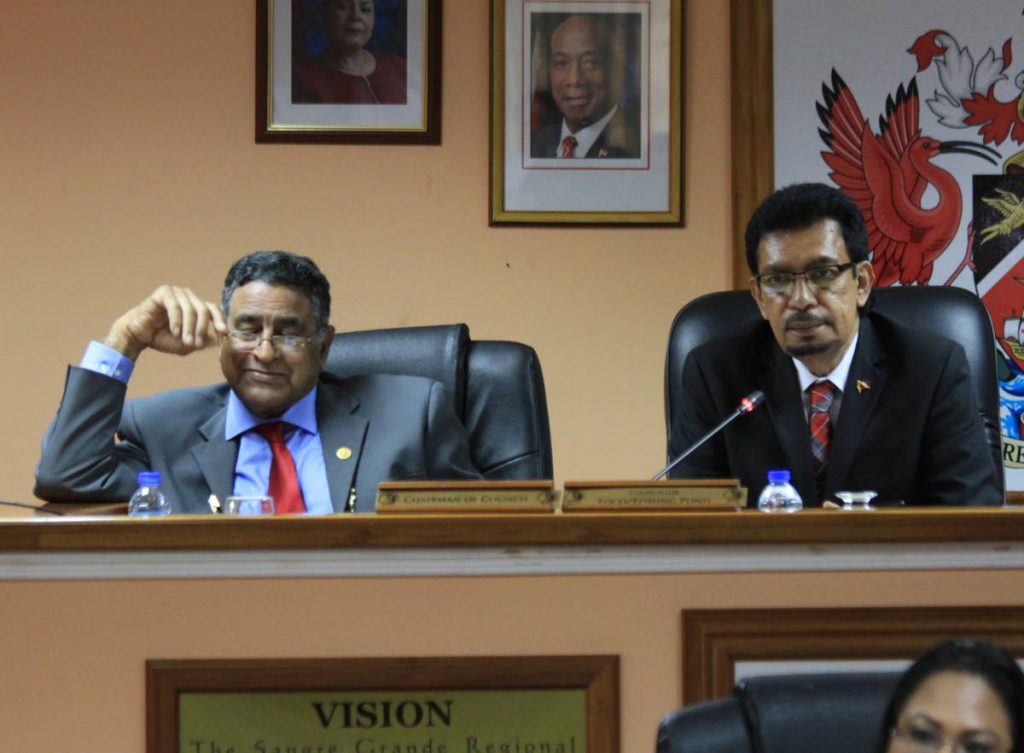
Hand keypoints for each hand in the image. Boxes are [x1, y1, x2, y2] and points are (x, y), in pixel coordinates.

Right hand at [104, 285, 227, 359]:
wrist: (138, 336)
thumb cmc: (162, 338)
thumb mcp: (187, 344)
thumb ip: (203, 341)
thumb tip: (221, 339)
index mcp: (196, 306)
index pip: (213, 308)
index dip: (219, 319)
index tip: (223, 331)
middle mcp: (188, 297)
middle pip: (204, 309)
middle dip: (201, 329)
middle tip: (196, 344)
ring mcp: (176, 293)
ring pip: (191, 309)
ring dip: (189, 328)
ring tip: (185, 341)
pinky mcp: (163, 292)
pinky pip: (175, 306)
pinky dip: (177, 321)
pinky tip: (174, 332)